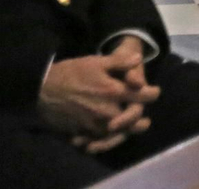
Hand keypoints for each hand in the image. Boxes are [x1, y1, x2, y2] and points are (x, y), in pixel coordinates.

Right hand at [68, 37, 158, 153]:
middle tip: (145, 120)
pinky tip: (110, 135)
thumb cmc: (71, 72)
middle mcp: (107, 111)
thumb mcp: (95, 62)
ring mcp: (95, 124)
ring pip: (118, 133)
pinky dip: (108, 139)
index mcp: (113, 91)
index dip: (152, 94)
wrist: (43, 90)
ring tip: (132, 129)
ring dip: (127, 131)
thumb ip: (119, 62)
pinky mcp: (83, 132)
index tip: (155, 92)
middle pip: (132, 120)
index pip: (141, 96)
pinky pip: (100, 139)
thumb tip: (139, 59)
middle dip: (140, 119)